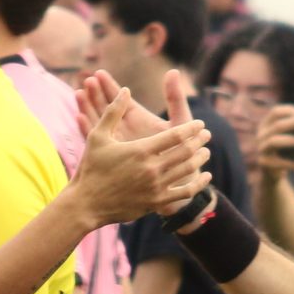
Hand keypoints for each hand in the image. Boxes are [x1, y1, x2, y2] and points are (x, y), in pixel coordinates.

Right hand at [69, 70, 210, 224]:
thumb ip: (112, 112)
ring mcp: (155, 187)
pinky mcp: (156, 203)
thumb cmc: (91, 168)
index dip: (191, 128)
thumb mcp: (98, 136)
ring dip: (199, 160)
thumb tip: (124, 89)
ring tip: (206, 152)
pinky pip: (184, 194)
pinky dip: (198, 185)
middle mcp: (152, 168)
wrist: (86, 204)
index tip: (200, 124)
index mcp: (141, 150)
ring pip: (187, 171)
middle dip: (199, 141)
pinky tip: (205, 178)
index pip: (175, 136)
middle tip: (207, 135)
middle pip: (185, 152)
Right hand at [246, 101, 293, 178]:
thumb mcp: (289, 137)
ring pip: (273, 141)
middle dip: (293, 122)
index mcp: (267, 124)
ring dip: (288, 140)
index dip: (289, 110)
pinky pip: (277, 163)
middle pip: (277, 125)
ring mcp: (261, 148)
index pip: (276, 112)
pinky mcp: (264, 163)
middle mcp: (262, 134)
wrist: (274, 170)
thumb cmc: (286, 149)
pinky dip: (291, 164)